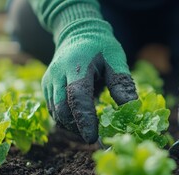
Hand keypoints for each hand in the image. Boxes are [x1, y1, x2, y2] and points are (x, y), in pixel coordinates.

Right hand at [43, 19, 136, 143]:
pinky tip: (81, 122)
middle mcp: (57, 74)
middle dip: (77, 127)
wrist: (77, 32)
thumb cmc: (101, 47)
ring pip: (56, 113)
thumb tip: (131, 108)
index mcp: (75, 65)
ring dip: (72, 126)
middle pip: (61, 109)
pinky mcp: (47, 88)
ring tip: (90, 130)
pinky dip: (67, 121)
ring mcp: (49, 82)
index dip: (84, 119)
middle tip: (95, 137)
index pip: (76, 96)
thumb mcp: (116, 59)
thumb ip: (121, 82)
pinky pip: (54, 111)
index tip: (92, 137)